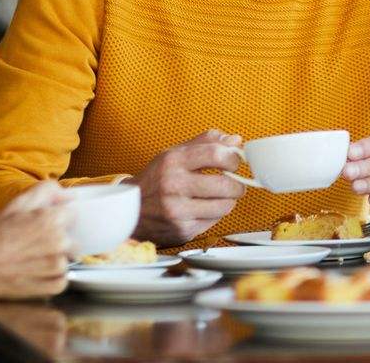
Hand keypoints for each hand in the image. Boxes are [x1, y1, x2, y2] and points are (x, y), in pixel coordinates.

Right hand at [0, 185, 70, 299]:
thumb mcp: (19, 204)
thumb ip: (47, 191)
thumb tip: (70, 195)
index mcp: (53, 220)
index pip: (72, 216)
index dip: (56, 221)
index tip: (43, 228)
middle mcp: (60, 242)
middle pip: (72, 239)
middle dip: (58, 241)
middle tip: (36, 245)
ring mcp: (57, 266)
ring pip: (68, 260)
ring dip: (55, 260)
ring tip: (33, 260)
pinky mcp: (53, 286)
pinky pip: (62, 280)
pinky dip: (52, 279)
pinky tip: (35, 273)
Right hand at [126, 129, 245, 246]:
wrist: (131, 210)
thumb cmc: (157, 178)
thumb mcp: (175, 153)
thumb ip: (206, 142)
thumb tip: (236, 140)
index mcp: (174, 161)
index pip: (215, 154)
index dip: (233, 158)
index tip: (235, 162)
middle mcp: (174, 185)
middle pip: (225, 184)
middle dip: (238, 184)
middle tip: (236, 183)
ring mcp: (178, 210)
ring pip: (224, 206)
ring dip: (229, 200)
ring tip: (221, 195)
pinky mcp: (182, 230)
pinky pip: (214, 221)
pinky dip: (216, 213)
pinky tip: (206, 207)